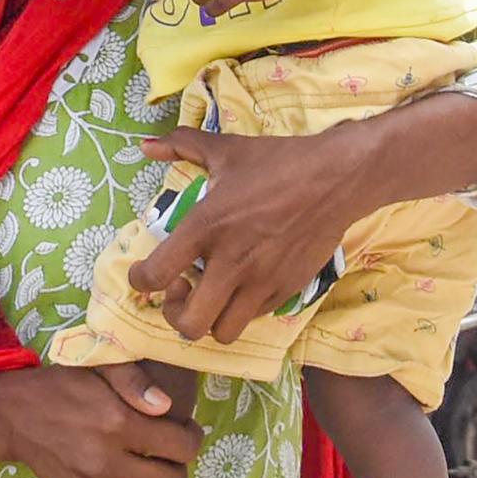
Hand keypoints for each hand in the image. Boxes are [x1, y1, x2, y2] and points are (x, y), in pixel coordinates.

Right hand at [0, 364, 200, 477]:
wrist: (17, 417)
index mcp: (116, 424)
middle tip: (164, 455)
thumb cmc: (65, 389)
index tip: (184, 433)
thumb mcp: (101, 367)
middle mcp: (106, 464)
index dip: (191, 438)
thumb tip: (167, 408)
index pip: (182, 447)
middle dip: (176, 467)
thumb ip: (136, 382)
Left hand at [124, 128, 365, 340]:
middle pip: (189, 324)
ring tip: (212, 293)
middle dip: (175, 314)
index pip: (155, 275)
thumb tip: (145, 144)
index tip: (145, 274)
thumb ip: (181, 146)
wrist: (337, 178)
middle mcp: (231, 262)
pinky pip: (254, 318)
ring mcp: (261, 282)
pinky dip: (241, 309)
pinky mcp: (287, 290)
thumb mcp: (226, 149)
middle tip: (182, 288)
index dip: (139, 282)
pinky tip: (242, 284)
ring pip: (223, 333)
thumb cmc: (278, 162)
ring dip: (210, 319)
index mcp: (206, 227)